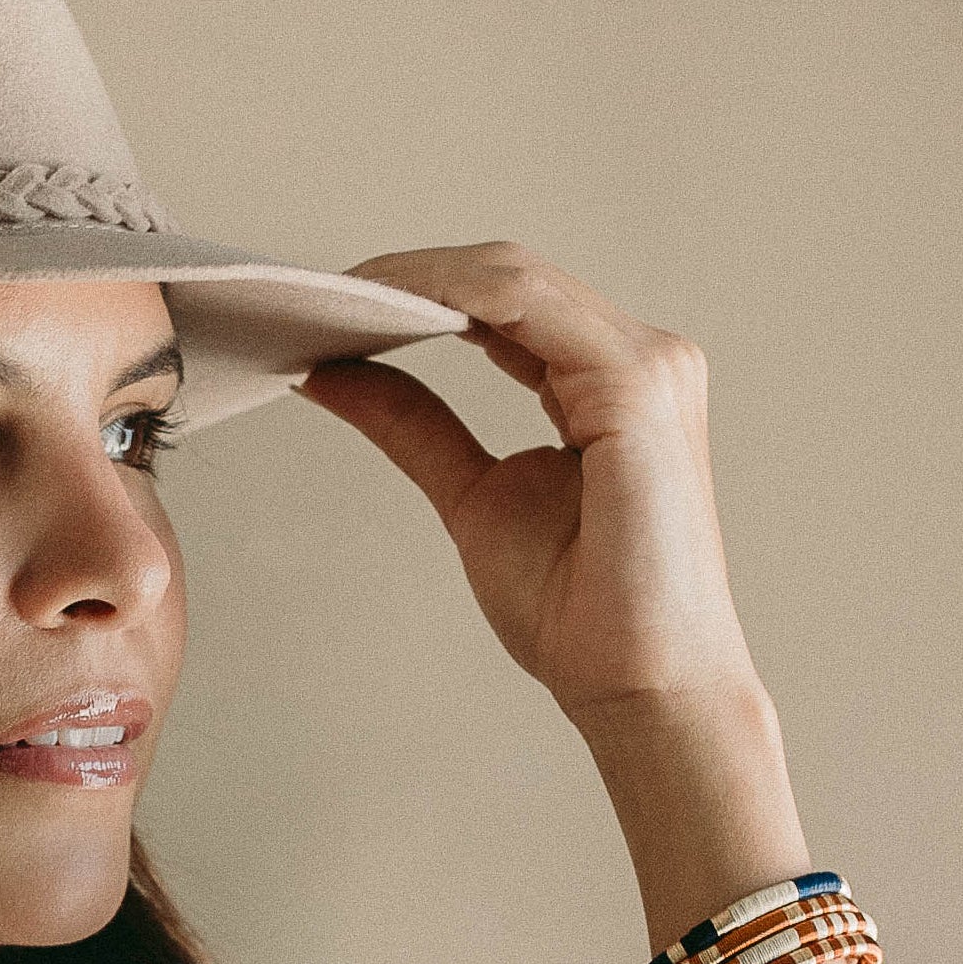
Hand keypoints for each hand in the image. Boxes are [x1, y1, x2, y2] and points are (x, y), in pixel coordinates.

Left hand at [298, 242, 764, 724]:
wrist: (641, 688)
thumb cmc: (582, 614)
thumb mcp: (473, 498)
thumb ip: (415, 426)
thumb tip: (336, 371)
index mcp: (610, 382)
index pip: (510, 305)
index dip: (420, 293)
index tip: (333, 308)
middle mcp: (641, 358)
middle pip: (508, 279)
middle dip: (408, 275)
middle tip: (315, 295)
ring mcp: (647, 364)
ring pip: (513, 279)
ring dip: (417, 277)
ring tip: (335, 298)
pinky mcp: (635, 384)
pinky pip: (526, 308)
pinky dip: (449, 298)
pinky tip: (386, 311)